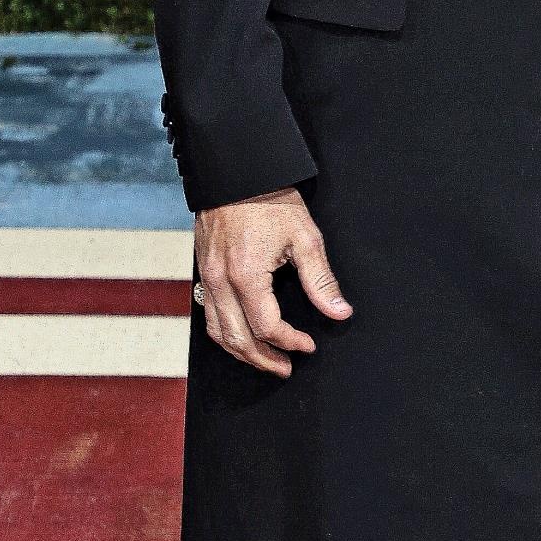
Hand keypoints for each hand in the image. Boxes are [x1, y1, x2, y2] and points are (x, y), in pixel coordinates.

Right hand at [193, 189, 352, 377]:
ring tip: (266, 359)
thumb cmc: (272, 200)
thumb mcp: (305, 238)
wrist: (238, 172)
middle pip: (238, 339)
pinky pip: (208, 314)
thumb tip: (339, 312)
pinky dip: (225, 333)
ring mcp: (206, 277)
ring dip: (241, 352)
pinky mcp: (201, 271)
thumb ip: (321, 280)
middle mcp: (220, 281)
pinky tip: (242, 335)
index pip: (267, 327)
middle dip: (264, 359)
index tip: (308, 346)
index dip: (290, 342)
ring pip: (218, 331)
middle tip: (286, 368)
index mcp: (247, 276)